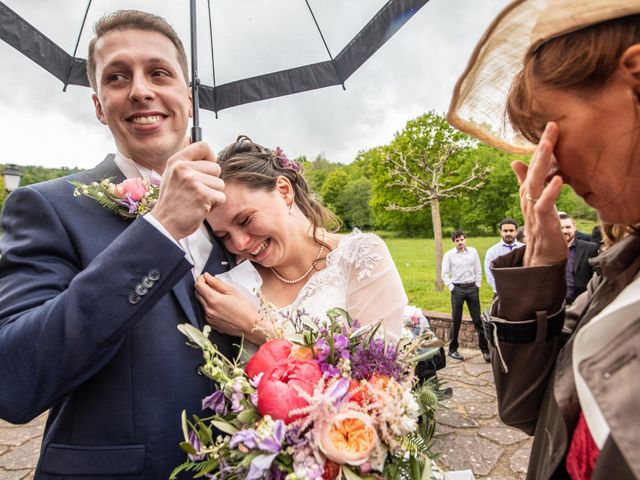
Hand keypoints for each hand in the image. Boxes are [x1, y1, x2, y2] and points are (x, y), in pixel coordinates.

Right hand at [151, 141, 224, 239]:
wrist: (164, 225)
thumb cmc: (172, 203)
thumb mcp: (172, 177)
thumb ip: (189, 166)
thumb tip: (211, 160)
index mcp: (176, 161)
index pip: (202, 146)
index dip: (210, 157)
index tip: (208, 169)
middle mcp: (183, 168)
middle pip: (216, 168)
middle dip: (212, 182)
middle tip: (197, 193)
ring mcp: (193, 181)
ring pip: (220, 184)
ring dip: (213, 195)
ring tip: (197, 201)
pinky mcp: (203, 195)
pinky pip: (221, 197)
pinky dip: (214, 205)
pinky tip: (200, 208)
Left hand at [195, 273, 264, 341]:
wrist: (250, 326)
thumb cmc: (245, 309)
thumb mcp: (232, 291)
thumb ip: (217, 283)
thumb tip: (207, 276)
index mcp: (213, 300)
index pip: (198, 286)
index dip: (200, 279)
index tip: (205, 277)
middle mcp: (208, 310)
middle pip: (197, 294)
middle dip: (202, 287)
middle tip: (212, 285)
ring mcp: (209, 318)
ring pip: (202, 303)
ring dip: (206, 297)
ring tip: (220, 297)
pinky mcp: (211, 324)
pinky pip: (206, 312)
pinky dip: (210, 307)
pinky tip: (221, 307)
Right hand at [512, 122, 566, 266]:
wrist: (540, 256)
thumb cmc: (540, 227)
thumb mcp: (534, 200)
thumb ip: (525, 180)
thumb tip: (516, 161)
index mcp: (528, 190)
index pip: (534, 163)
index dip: (542, 145)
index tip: (551, 126)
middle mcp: (528, 196)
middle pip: (534, 168)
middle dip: (543, 147)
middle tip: (551, 127)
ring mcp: (533, 208)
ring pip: (536, 182)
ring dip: (542, 163)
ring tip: (549, 146)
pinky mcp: (542, 220)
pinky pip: (545, 204)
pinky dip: (550, 192)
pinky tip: (558, 179)